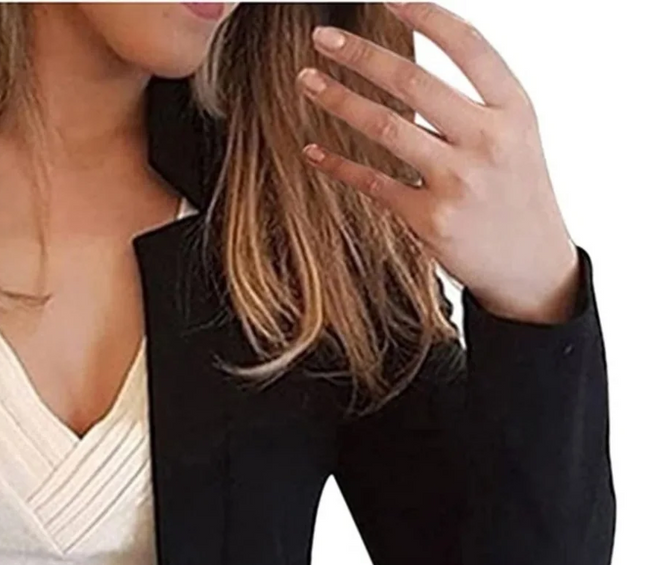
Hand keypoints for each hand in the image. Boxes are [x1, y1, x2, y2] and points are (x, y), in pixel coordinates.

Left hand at [296, 1, 579, 323]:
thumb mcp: (517, 137)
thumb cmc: (515, 193)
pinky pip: (372, 183)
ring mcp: (457, 182)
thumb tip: (414, 68)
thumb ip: (476, 103)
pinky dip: (337, 164)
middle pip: (413, 81)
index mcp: (513, 110)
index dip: (424, 16)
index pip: (467, 46)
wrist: (531, 265)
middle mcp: (487, 140)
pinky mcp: (429, 220)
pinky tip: (313, 150)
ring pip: (385, 127)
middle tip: (322, 37)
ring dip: (339, 100)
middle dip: (360, 55)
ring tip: (308, 81)